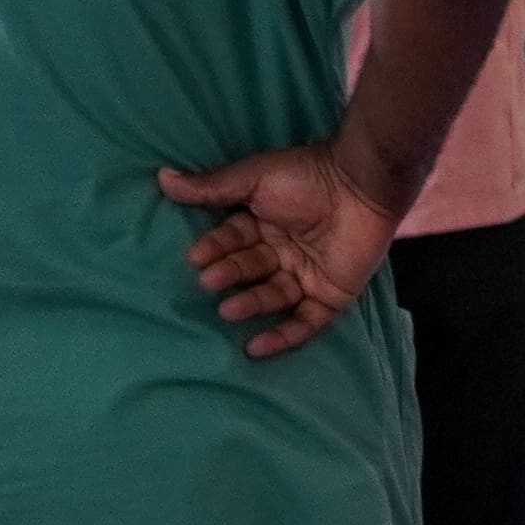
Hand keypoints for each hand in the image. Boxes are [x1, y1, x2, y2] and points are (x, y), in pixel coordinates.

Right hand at [160, 139, 402, 356]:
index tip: (195, 256)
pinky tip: (256, 348)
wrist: (362, 184)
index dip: (215, 248)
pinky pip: (306, 321)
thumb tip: (162, 178)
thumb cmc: (307, 176)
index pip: (233, 240)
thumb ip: (210, 187)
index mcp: (267, 221)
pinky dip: (283, 337)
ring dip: (250, 304)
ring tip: (230, 309)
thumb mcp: (254, 178)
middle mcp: (285, 249)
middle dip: (230, 275)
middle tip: (210, 281)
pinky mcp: (332, 294)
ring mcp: (309, 273)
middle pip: (250, 269)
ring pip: (273, 296)